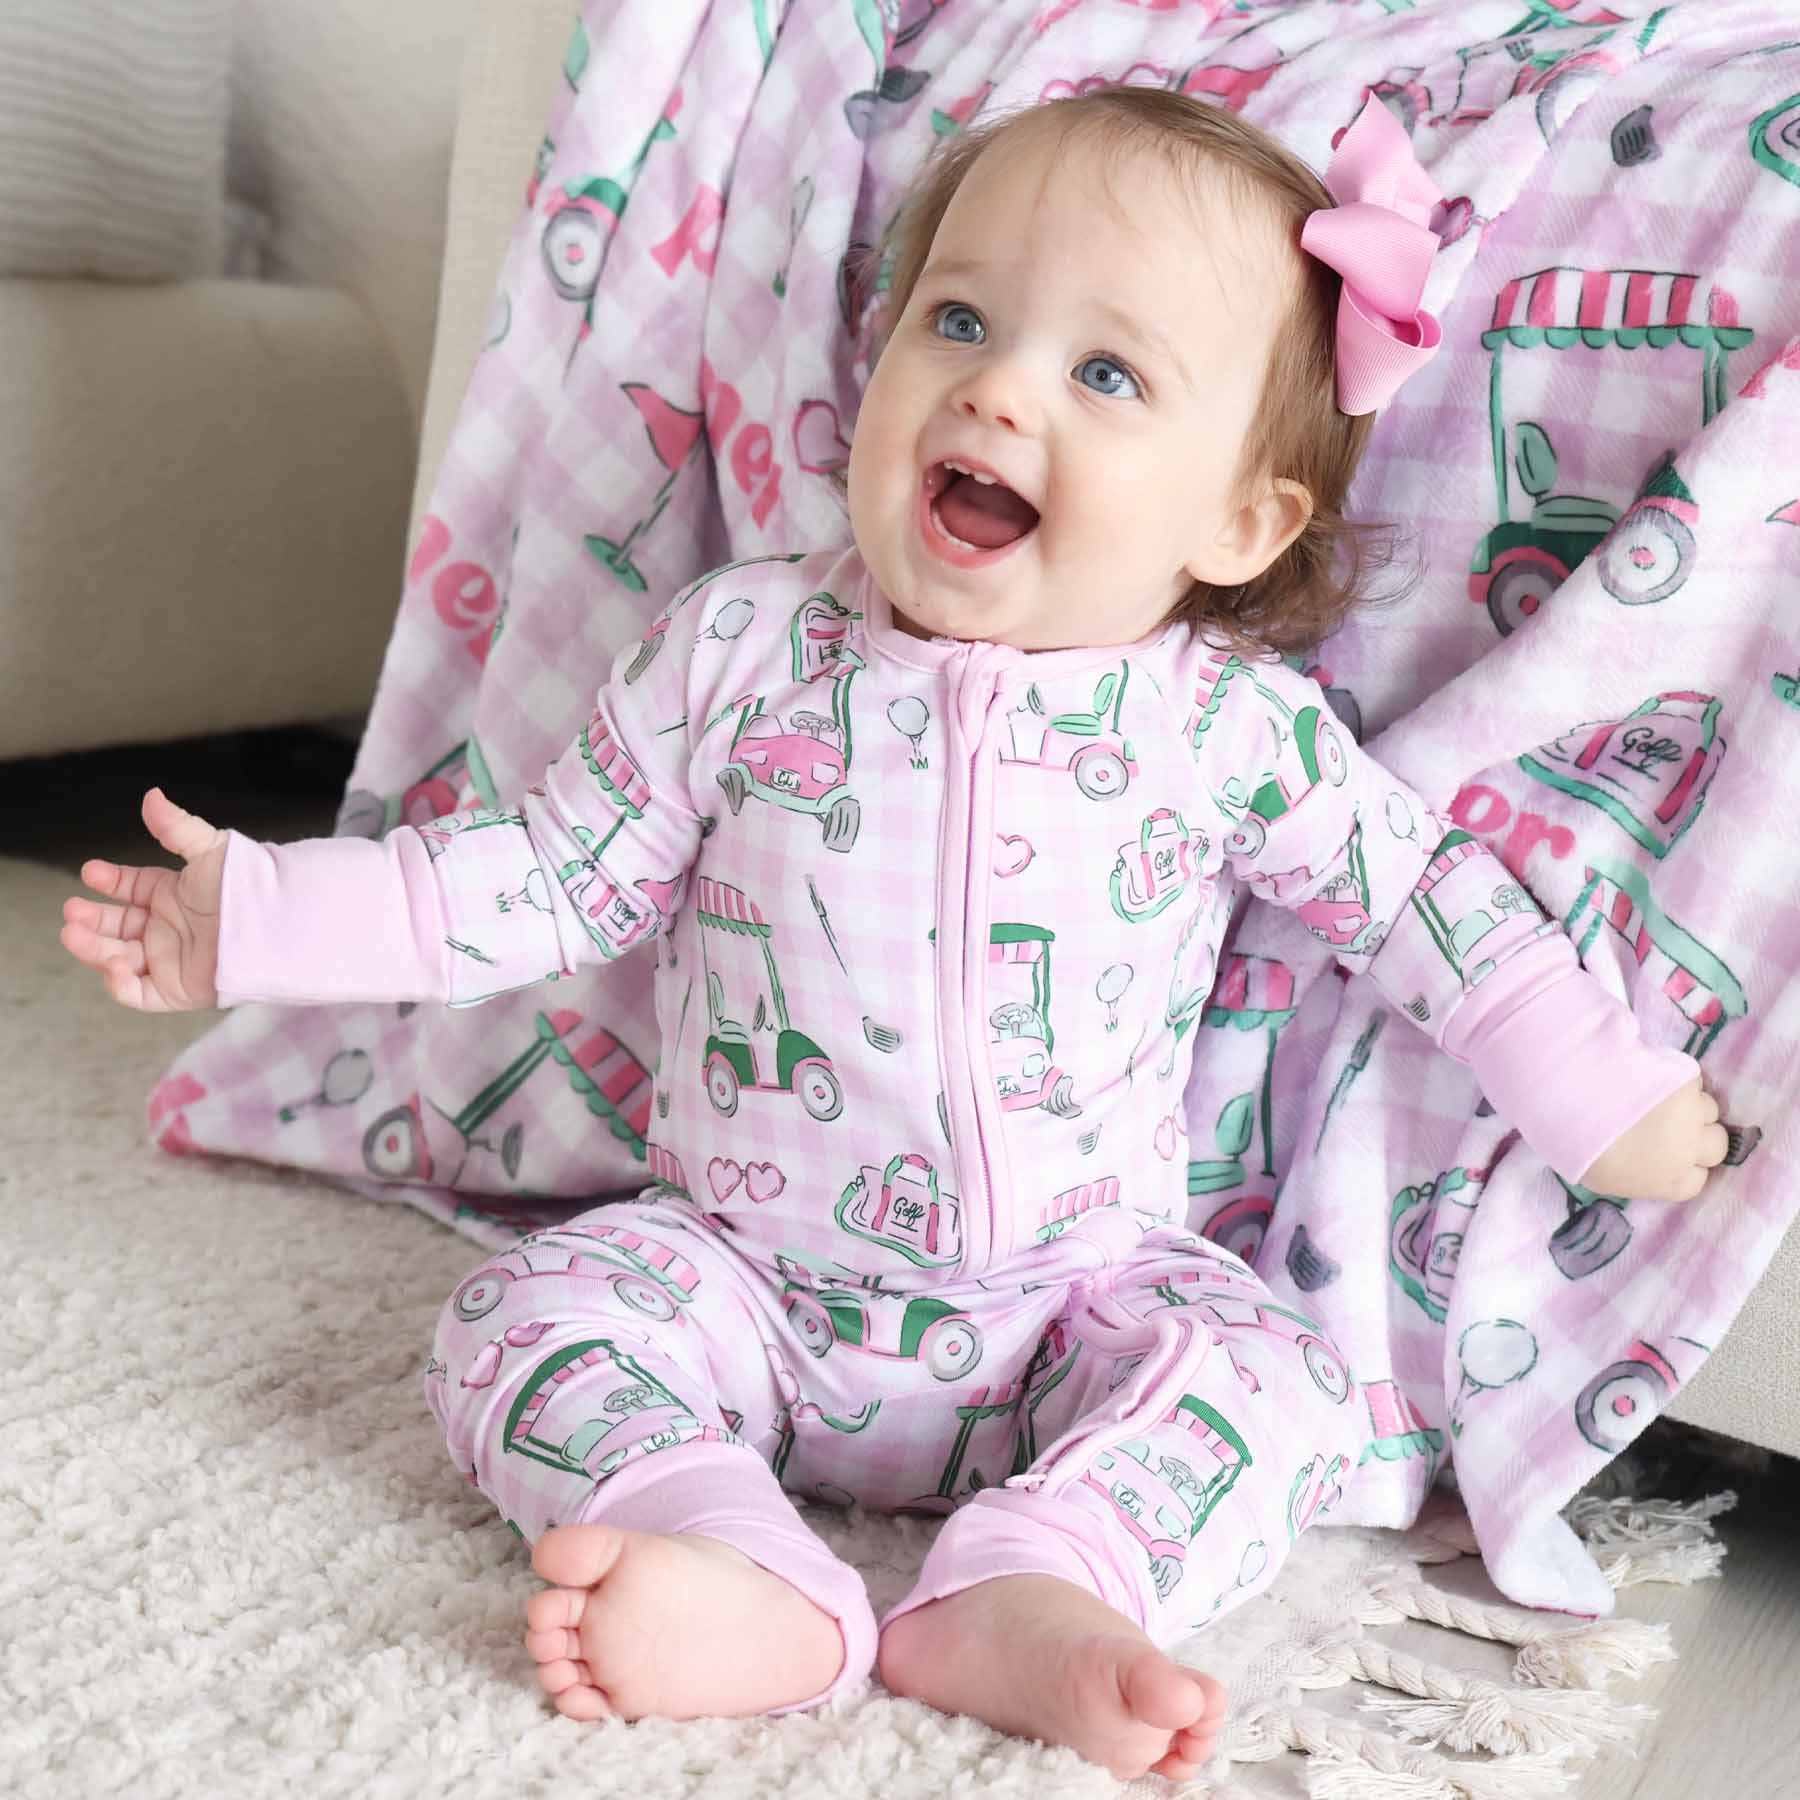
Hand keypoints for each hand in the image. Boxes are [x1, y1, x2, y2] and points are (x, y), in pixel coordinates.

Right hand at [59, 788, 227, 1011]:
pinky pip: (138, 993)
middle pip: (115, 926)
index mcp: (171, 896)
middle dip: (89, 919)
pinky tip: (111, 965)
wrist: (274, 926)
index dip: (108, 881)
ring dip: (92, 947)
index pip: (129, 888)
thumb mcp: (210, 851)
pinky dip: (118, 984)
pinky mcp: (175, 991)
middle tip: (73, 910)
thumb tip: (152, 796)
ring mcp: (167, 960)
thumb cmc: (247, 887)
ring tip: (73, 932)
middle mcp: (165, 929)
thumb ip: (176, 827)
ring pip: (116, 958)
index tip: (90, 871)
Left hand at [1577, 1076, 1728, 1201]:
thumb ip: (1639, 1177)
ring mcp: (1692, 1113)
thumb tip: (1647, 1166)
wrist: (1575, 1102)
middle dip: (1699, 1135)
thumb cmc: (1580, 1147)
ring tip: (1661, 1099)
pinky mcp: (1687, 1081)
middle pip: (1716, 1144)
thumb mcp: (1606, 1181)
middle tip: (1671, 1124)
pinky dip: (1680, 1080)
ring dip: (1692, 1106)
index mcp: (1673, 1182)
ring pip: (1709, 1109)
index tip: (1669, 1152)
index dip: (1686, 1163)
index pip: (1700, 1178)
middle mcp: (1692, 1150)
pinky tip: (1654, 1078)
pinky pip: (1694, 1081)